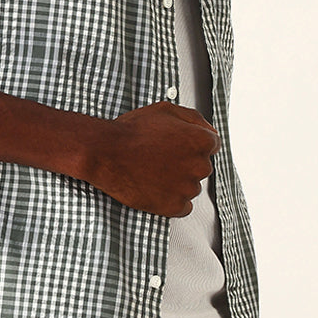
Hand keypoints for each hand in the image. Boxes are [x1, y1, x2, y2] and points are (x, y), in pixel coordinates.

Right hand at [82, 100, 220, 216]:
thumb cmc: (133, 131)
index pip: (211, 145)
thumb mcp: (165, 110)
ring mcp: (188, 188)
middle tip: (160, 157)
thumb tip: (210, 130)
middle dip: (185, 163)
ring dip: (178, 182)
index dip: (191, 144)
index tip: (175, 146)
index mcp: (201, 141)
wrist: (107, 153)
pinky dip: (172, 200)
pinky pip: (183, 206)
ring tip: (153, 172)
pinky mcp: (174, 207)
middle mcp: (200, 166)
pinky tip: (156, 188)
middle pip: (201, 167)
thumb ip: (194, 119)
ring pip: (191, 187)